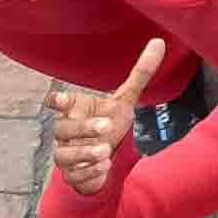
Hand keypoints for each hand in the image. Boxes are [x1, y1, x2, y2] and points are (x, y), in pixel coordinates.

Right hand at [44, 42, 171, 186]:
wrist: (105, 160)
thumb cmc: (109, 124)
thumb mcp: (126, 101)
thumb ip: (140, 75)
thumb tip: (159, 42)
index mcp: (76, 110)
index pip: (59, 103)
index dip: (57, 101)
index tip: (60, 100)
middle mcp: (66, 132)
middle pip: (61, 129)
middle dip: (83, 128)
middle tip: (107, 127)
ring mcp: (67, 154)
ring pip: (63, 155)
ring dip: (84, 153)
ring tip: (106, 152)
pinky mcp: (72, 174)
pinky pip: (73, 175)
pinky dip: (88, 172)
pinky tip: (104, 167)